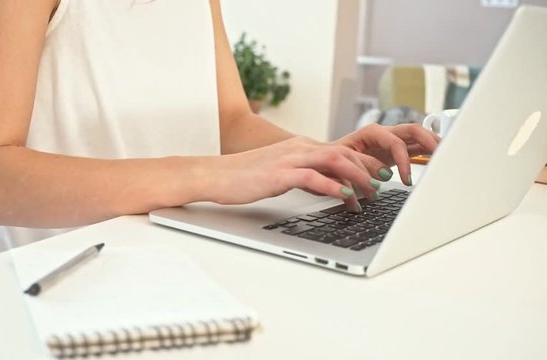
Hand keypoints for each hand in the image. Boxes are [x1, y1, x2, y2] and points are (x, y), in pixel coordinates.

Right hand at [212, 136, 385, 210]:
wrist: (215, 174)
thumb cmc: (245, 177)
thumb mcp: (281, 173)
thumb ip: (305, 176)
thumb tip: (328, 188)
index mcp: (300, 147)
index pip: (341, 150)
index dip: (364, 163)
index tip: (379, 177)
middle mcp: (298, 148)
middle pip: (344, 152)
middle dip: (369, 169)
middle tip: (384, 185)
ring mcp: (289, 159)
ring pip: (334, 160)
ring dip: (357, 177)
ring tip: (370, 193)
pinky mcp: (279, 174)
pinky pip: (312, 177)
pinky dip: (332, 186)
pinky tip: (344, 197)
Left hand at [334, 123, 439, 184]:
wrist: (329, 158)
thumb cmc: (334, 160)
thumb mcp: (343, 166)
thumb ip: (359, 171)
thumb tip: (376, 182)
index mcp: (372, 133)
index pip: (396, 143)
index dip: (404, 161)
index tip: (406, 180)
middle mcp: (384, 133)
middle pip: (414, 131)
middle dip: (430, 141)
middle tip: (442, 157)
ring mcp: (392, 140)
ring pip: (419, 136)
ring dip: (434, 144)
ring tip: (449, 156)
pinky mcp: (397, 150)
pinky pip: (417, 147)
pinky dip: (430, 151)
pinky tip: (440, 159)